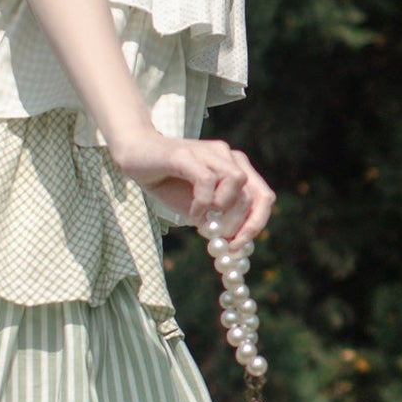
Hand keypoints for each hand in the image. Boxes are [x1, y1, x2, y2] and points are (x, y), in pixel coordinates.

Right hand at [110, 129, 275, 252]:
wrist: (137, 157)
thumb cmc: (170, 184)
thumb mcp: (200, 210)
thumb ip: (218, 223)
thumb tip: (236, 248)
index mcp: (237, 168)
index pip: (263, 197)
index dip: (256, 224)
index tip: (238, 246)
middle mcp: (228, 156)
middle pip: (253, 193)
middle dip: (238, 224)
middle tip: (219, 239)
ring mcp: (209, 152)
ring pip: (237, 181)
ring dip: (223, 210)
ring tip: (203, 221)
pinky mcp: (188, 154)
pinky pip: (207, 180)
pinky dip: (202, 203)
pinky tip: (192, 213)